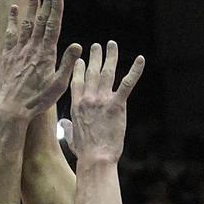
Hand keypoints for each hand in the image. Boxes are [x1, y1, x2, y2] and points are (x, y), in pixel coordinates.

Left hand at [0, 0, 77, 121]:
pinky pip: (11, 34)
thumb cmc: (38, 100)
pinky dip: (13, 20)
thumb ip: (68, 64)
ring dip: (30, 5)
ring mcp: (19, 51)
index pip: (53, 25)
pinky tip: (14, 9)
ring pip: (25, 23)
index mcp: (46, 54)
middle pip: (40, 19)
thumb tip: (77, 45)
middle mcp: (32, 48)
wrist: (12, 109)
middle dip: (45, 0)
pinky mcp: (8, 56)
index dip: (56, 8)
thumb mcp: (59, 85)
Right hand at [66, 40, 143, 164]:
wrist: (95, 157)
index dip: (79, 68)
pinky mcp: (117, 105)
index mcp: (76, 105)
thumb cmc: (84, 151)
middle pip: (91, 72)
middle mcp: (88, 98)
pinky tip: (140, 59)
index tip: (81, 59)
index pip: (77, 81)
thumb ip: (67, 126)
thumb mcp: (71, 137)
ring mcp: (102, 100)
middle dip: (94, 57)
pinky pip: (127, 84)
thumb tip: (63, 123)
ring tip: (111, 45)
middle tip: (96, 46)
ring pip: (107, 72)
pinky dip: (135, 70)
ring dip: (110, 56)